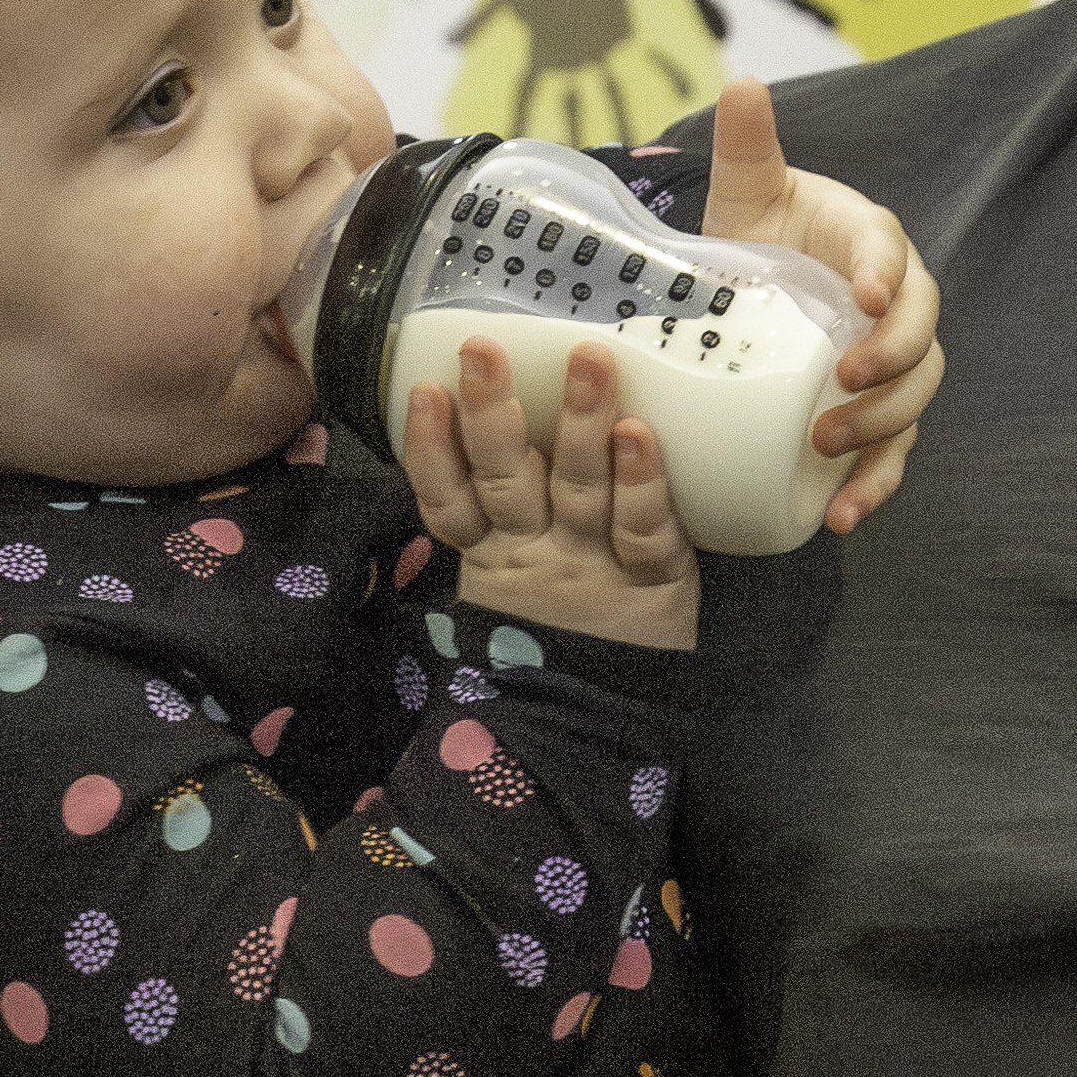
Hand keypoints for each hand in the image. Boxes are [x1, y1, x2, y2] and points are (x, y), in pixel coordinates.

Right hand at [400, 335, 691, 650]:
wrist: (609, 725)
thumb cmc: (566, 630)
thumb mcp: (514, 585)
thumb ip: (502, 512)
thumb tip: (486, 414)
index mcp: (493, 552)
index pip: (449, 498)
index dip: (431, 448)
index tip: (423, 390)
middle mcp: (536, 551)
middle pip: (507, 477)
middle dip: (493, 412)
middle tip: (483, 350)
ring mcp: (593, 565)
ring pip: (579, 487)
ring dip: (581, 420)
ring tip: (587, 360)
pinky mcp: (653, 581)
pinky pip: (645, 529)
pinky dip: (642, 483)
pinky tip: (638, 435)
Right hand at [444, 0, 722, 150]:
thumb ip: (484, 15)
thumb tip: (448, 37)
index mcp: (541, 55)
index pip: (528, 98)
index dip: (524, 126)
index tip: (514, 163)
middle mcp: (571, 65)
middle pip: (574, 111)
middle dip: (578, 142)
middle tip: (581, 180)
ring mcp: (602, 55)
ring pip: (614, 98)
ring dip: (626, 123)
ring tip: (640, 162)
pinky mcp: (630, 39)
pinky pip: (653, 62)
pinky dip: (670, 75)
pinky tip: (690, 94)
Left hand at [698, 77, 943, 529]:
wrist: (754, 285)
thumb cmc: (757, 231)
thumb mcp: (745, 191)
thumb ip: (747, 143)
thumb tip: (741, 83)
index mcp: (870, 244)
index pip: (892, 255)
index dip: (888, 275)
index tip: (867, 296)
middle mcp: (894, 305)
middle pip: (920, 338)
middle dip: (889, 366)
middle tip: (840, 387)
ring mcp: (889, 363)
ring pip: (914, 400)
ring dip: (882, 432)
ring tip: (831, 454)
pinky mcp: (873, 412)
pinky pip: (889, 452)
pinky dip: (872, 486)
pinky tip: (840, 516)